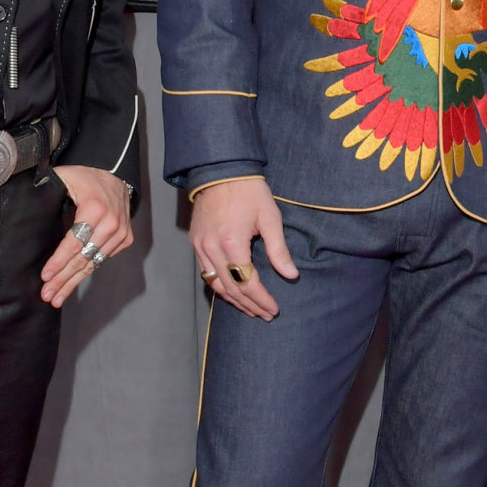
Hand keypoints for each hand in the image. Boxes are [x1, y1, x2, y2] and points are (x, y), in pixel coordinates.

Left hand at [42, 166, 133, 307]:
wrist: (117, 176)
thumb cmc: (86, 178)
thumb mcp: (64, 177)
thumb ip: (46, 187)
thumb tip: (22, 201)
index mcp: (95, 209)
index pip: (73, 242)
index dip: (59, 261)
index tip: (45, 276)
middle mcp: (111, 223)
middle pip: (83, 259)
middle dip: (63, 279)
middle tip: (48, 295)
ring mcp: (120, 233)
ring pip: (93, 264)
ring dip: (74, 282)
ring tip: (57, 297)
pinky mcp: (125, 239)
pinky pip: (102, 260)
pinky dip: (87, 272)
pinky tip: (73, 283)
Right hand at [190, 177, 298, 320]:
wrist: (221, 171)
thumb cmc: (249, 192)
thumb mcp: (270, 218)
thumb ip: (279, 250)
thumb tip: (291, 275)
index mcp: (232, 243)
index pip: (248, 282)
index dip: (262, 299)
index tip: (273, 309)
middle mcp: (212, 249)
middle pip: (232, 288)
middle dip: (250, 305)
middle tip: (265, 315)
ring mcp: (200, 247)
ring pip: (216, 285)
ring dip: (234, 300)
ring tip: (250, 310)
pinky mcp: (195, 243)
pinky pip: (206, 274)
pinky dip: (220, 287)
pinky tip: (232, 293)